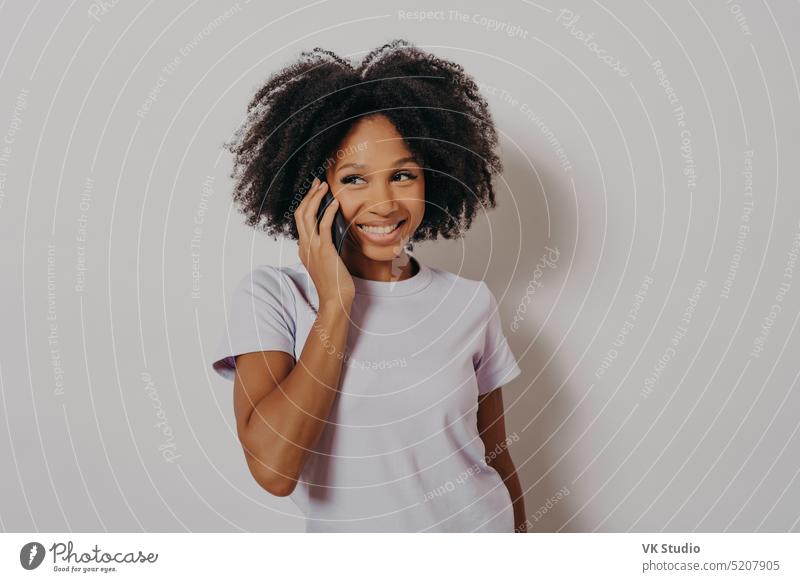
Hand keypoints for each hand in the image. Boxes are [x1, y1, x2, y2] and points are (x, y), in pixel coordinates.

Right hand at [294, 177, 354, 306]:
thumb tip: (333, 236)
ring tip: (324, 187)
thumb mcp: (326, 263)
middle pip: (300, 213)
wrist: (335, 300)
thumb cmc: (335, 284)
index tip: (315, 193)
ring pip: (307, 216)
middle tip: (318, 183)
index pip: (300, 221)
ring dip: (315, 198)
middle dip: (308, 195)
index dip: (307, 204)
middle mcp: (304, 246)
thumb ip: (326, 249)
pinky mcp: (323, 250)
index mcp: (304, 249)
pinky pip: (323, 225)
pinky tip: (334, 203)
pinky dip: (327, 211)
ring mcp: (312, 248)